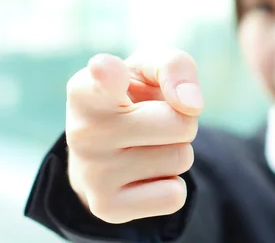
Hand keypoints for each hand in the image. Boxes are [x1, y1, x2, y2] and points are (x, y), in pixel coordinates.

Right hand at [65, 49, 202, 223]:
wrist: (106, 147)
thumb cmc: (134, 97)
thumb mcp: (151, 68)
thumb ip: (174, 67)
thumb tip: (191, 106)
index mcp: (88, 88)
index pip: (102, 79)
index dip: (108, 73)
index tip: (104, 68)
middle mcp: (82, 130)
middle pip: (180, 124)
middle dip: (182, 121)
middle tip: (152, 121)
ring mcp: (92, 173)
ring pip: (181, 158)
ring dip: (175, 151)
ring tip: (144, 145)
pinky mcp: (106, 208)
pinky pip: (174, 195)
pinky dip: (170, 185)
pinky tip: (142, 174)